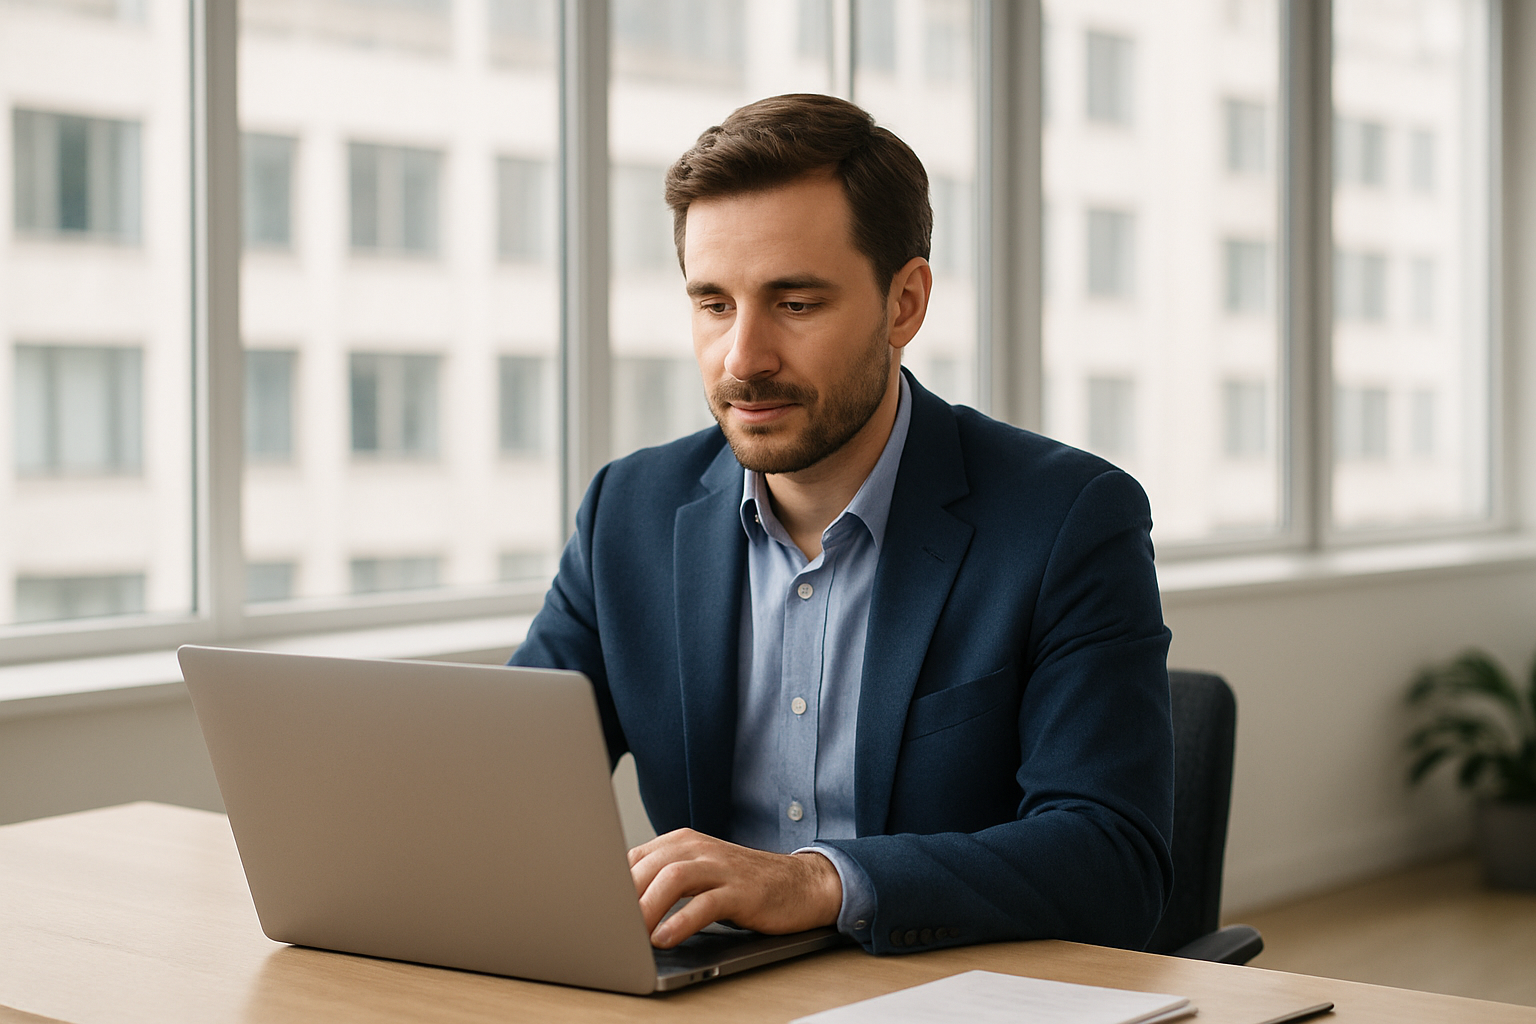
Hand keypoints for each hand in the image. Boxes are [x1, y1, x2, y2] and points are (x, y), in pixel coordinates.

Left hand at [627, 829, 842, 947]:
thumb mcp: (697, 874)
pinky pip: (706, 904)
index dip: (610, 886)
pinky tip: (665, 939)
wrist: (799, 883)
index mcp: (681, 842)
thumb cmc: (741, 884)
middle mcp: (697, 848)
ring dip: (647, 908)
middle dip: (622, 899)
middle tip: (606, 927)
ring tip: (631, 935)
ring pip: (672, 879)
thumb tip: (617, 906)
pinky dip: (681, 922)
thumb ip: (661, 881)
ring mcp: (720, 867)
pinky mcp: (741, 891)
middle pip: (648, 866)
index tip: (593, 911)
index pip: (632, 859)